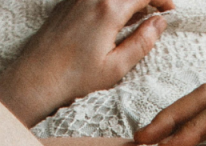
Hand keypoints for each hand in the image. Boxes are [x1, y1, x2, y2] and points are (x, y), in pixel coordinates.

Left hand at [0, 0, 172, 126]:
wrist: (35, 78)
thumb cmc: (74, 78)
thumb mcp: (116, 68)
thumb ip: (142, 42)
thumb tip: (159, 22)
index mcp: (109, 10)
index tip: (169, 10)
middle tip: (155, 13)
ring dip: (127, 0)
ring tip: (135, 17)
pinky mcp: (67, 3)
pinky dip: (110, 1)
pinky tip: (112, 18)